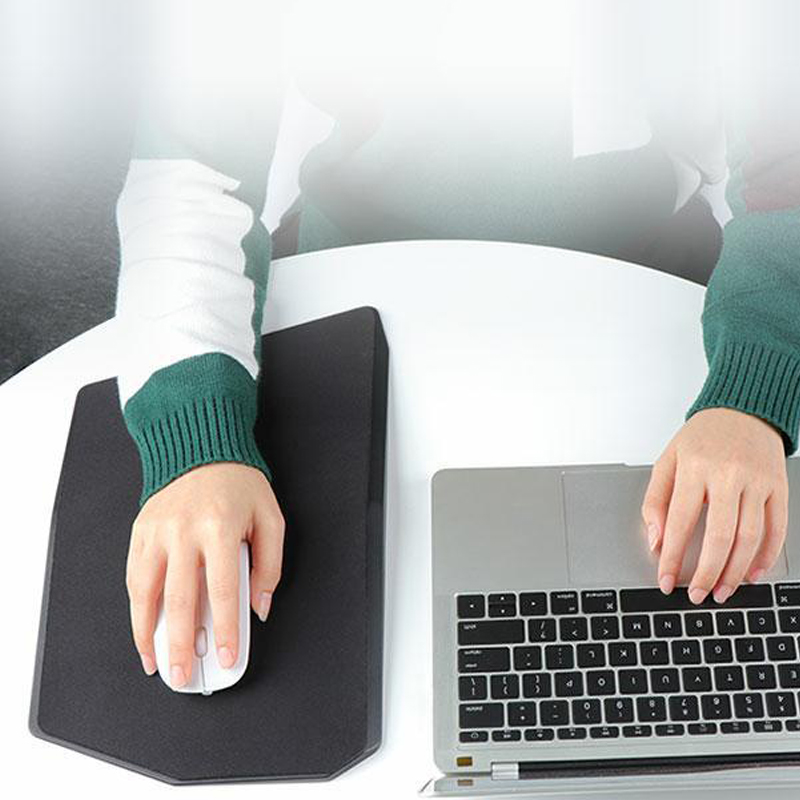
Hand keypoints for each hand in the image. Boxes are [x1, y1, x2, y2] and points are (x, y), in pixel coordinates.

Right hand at [125, 462, 284, 686]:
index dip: (226, 631)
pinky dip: (136, 608)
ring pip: (146, 594)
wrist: (201, 447)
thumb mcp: (270, 518)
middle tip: (185, 675)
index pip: (224, 592)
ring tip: (156, 662)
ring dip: (148, 634)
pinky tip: (144, 628)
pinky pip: (133, 577)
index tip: (227, 658)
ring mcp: (157, 533)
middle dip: (181, 645)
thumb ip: (269, 565)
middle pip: (180, 601)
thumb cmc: (239, 483)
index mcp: (220, 528)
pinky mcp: (140, 532)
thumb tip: (259, 606)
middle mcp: (184, 532)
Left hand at [641, 407, 787, 603]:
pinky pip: (777, 529)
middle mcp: (727, 474)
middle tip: (697, 595)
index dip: (672, 557)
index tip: (665, 581)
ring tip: (722, 590)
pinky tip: (753, 573)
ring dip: (736, 571)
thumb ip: (655, 501)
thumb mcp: (667, 461)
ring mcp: (757, 481)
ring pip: (750, 537)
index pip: (680, 522)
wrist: (742, 409)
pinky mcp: (778, 486)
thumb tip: (656, 541)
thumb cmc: (700, 439)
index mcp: (693, 467)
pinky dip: (766, 556)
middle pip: (719, 536)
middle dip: (706, 573)